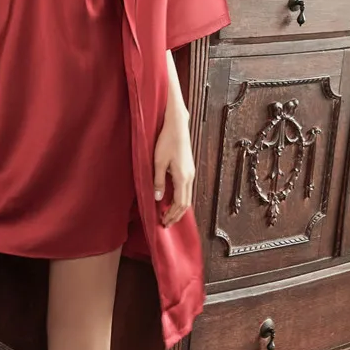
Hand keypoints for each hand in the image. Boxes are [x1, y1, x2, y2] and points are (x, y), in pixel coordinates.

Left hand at [153, 110, 194, 227]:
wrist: (177, 125)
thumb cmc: (166, 141)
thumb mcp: (158, 161)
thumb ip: (158, 181)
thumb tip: (158, 199)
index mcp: (183, 177)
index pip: (179, 204)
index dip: (172, 215)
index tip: (164, 223)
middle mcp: (190, 177)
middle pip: (186, 203)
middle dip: (176, 215)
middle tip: (166, 223)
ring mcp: (191, 172)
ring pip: (188, 197)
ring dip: (179, 208)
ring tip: (169, 215)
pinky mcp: (189, 168)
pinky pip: (187, 189)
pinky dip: (181, 199)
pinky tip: (173, 199)